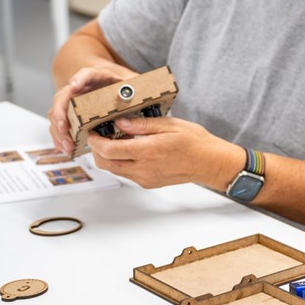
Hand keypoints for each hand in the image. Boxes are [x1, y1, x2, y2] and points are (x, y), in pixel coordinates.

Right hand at [48, 64, 138, 155]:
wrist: (107, 78)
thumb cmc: (118, 80)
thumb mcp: (130, 81)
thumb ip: (133, 86)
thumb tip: (130, 95)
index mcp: (95, 76)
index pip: (85, 74)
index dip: (78, 80)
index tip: (74, 87)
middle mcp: (78, 87)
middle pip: (63, 98)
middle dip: (61, 114)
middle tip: (65, 128)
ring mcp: (70, 100)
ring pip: (56, 113)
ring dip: (59, 130)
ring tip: (68, 145)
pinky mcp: (69, 112)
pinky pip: (59, 124)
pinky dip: (61, 137)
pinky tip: (67, 148)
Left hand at [86, 116, 242, 189]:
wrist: (211, 163)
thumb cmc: (196, 142)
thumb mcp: (171, 125)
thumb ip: (143, 124)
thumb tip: (120, 121)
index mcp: (149, 151)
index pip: (110, 150)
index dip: (96, 141)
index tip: (93, 132)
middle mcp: (144, 168)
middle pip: (106, 164)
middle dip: (97, 150)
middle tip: (100, 136)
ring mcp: (146, 178)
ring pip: (115, 170)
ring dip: (109, 157)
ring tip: (117, 141)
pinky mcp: (149, 183)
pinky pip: (127, 174)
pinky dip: (122, 162)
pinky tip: (131, 150)